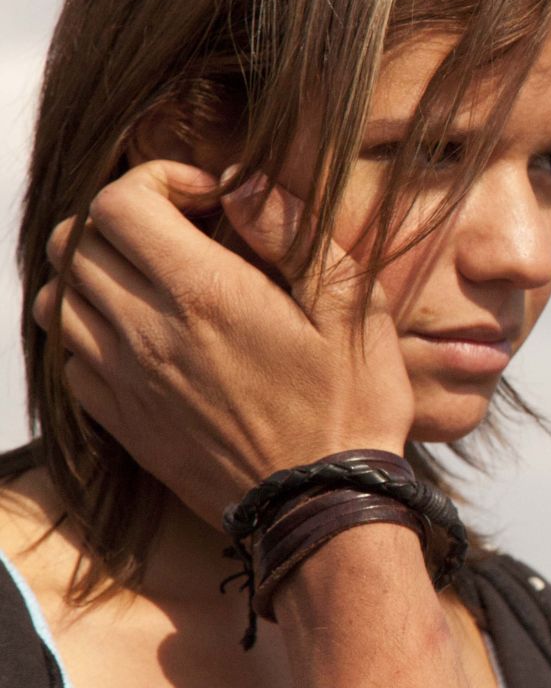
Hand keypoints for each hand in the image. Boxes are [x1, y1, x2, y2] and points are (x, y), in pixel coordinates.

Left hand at [33, 160, 413, 526]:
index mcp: (204, 294)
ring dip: (95, 274)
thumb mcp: (355, 307)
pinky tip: (144, 339)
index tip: (209, 200)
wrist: (324, 507)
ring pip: (57, 298)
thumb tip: (241, 184)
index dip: (157, 181)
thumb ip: (295, 232)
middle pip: (75, 241)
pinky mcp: (123, 422)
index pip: (118, 202)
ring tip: (153, 282)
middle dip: (123, 219)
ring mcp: (127, 381)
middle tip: (182, 234)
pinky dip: (90, 334)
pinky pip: (69, 359)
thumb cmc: (351, 404)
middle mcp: (147, 333)